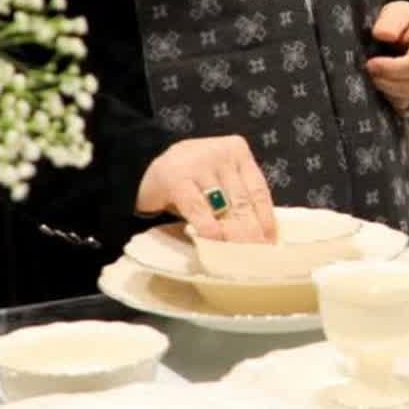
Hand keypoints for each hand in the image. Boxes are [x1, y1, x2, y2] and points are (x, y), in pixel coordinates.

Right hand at [136, 134, 276, 242]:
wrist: (137, 166)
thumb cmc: (187, 178)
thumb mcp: (216, 180)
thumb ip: (235, 198)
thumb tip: (260, 234)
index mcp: (236, 152)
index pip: (258, 189)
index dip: (266, 219)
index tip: (271, 243)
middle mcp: (220, 154)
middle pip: (242, 200)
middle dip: (251, 232)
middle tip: (258, 257)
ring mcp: (198, 163)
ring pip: (223, 205)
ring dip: (233, 234)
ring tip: (241, 256)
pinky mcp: (175, 177)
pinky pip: (197, 207)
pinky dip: (208, 226)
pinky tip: (214, 241)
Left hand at [365, 0, 408, 116]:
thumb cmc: (406, 20)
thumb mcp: (397, 11)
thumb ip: (390, 20)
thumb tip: (383, 35)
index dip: (392, 68)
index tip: (371, 63)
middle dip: (388, 82)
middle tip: (369, 71)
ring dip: (390, 93)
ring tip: (376, 77)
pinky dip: (396, 102)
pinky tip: (386, 87)